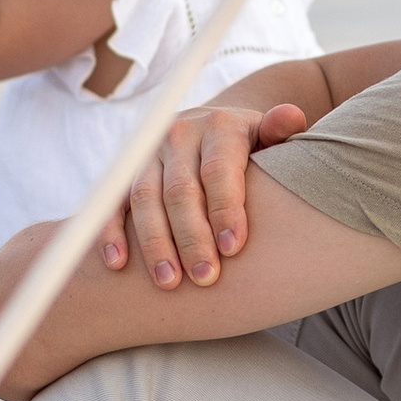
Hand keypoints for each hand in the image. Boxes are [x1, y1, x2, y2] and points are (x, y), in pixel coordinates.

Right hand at [104, 96, 310, 285]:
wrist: (217, 129)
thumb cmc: (254, 146)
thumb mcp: (271, 135)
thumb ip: (281, 130)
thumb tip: (290, 117)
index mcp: (219, 126)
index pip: (218, 170)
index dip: (225, 209)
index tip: (233, 249)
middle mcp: (180, 134)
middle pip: (181, 190)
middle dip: (192, 237)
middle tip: (205, 277)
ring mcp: (150, 153)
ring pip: (144, 199)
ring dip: (154, 243)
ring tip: (169, 283)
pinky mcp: (128, 172)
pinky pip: (114, 202)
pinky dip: (110, 232)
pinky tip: (117, 263)